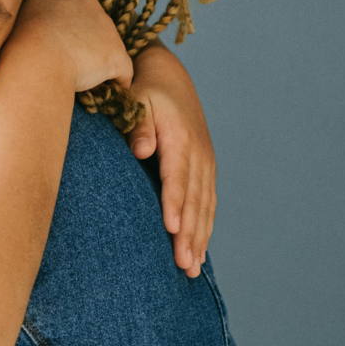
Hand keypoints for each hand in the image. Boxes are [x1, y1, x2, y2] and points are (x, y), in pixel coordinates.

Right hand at [9, 0, 132, 93]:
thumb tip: (24, 24)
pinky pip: (120, 72)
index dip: (60, 28)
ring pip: (104, 49)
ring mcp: (106, 28)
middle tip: (60, 63)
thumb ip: (26, 15)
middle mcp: (89, 2)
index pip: (68, 8)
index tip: (49, 44)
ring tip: (74, 81)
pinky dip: (112, 83)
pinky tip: (99, 94)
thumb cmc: (17, 42)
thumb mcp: (15, 16)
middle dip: (80, 43)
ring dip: (93, 65)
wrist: (35, 59)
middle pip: (90, 25)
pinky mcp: (116, 55)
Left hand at [128, 42, 215, 277]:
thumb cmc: (144, 91)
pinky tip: (198, 250)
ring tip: (191, 268)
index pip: (177, 177)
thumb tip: (141, 149)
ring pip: (204, 206)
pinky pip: (207, 202)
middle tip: (183, 265)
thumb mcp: (137, 100)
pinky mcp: (205, 168)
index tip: (172, 229)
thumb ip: (138, 125)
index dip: (175, 204)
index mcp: (180, 138)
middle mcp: (198, 153)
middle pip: (194, 200)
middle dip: (190, 234)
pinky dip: (204, 226)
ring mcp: (205, 162)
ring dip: (200, 237)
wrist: (168, 77)